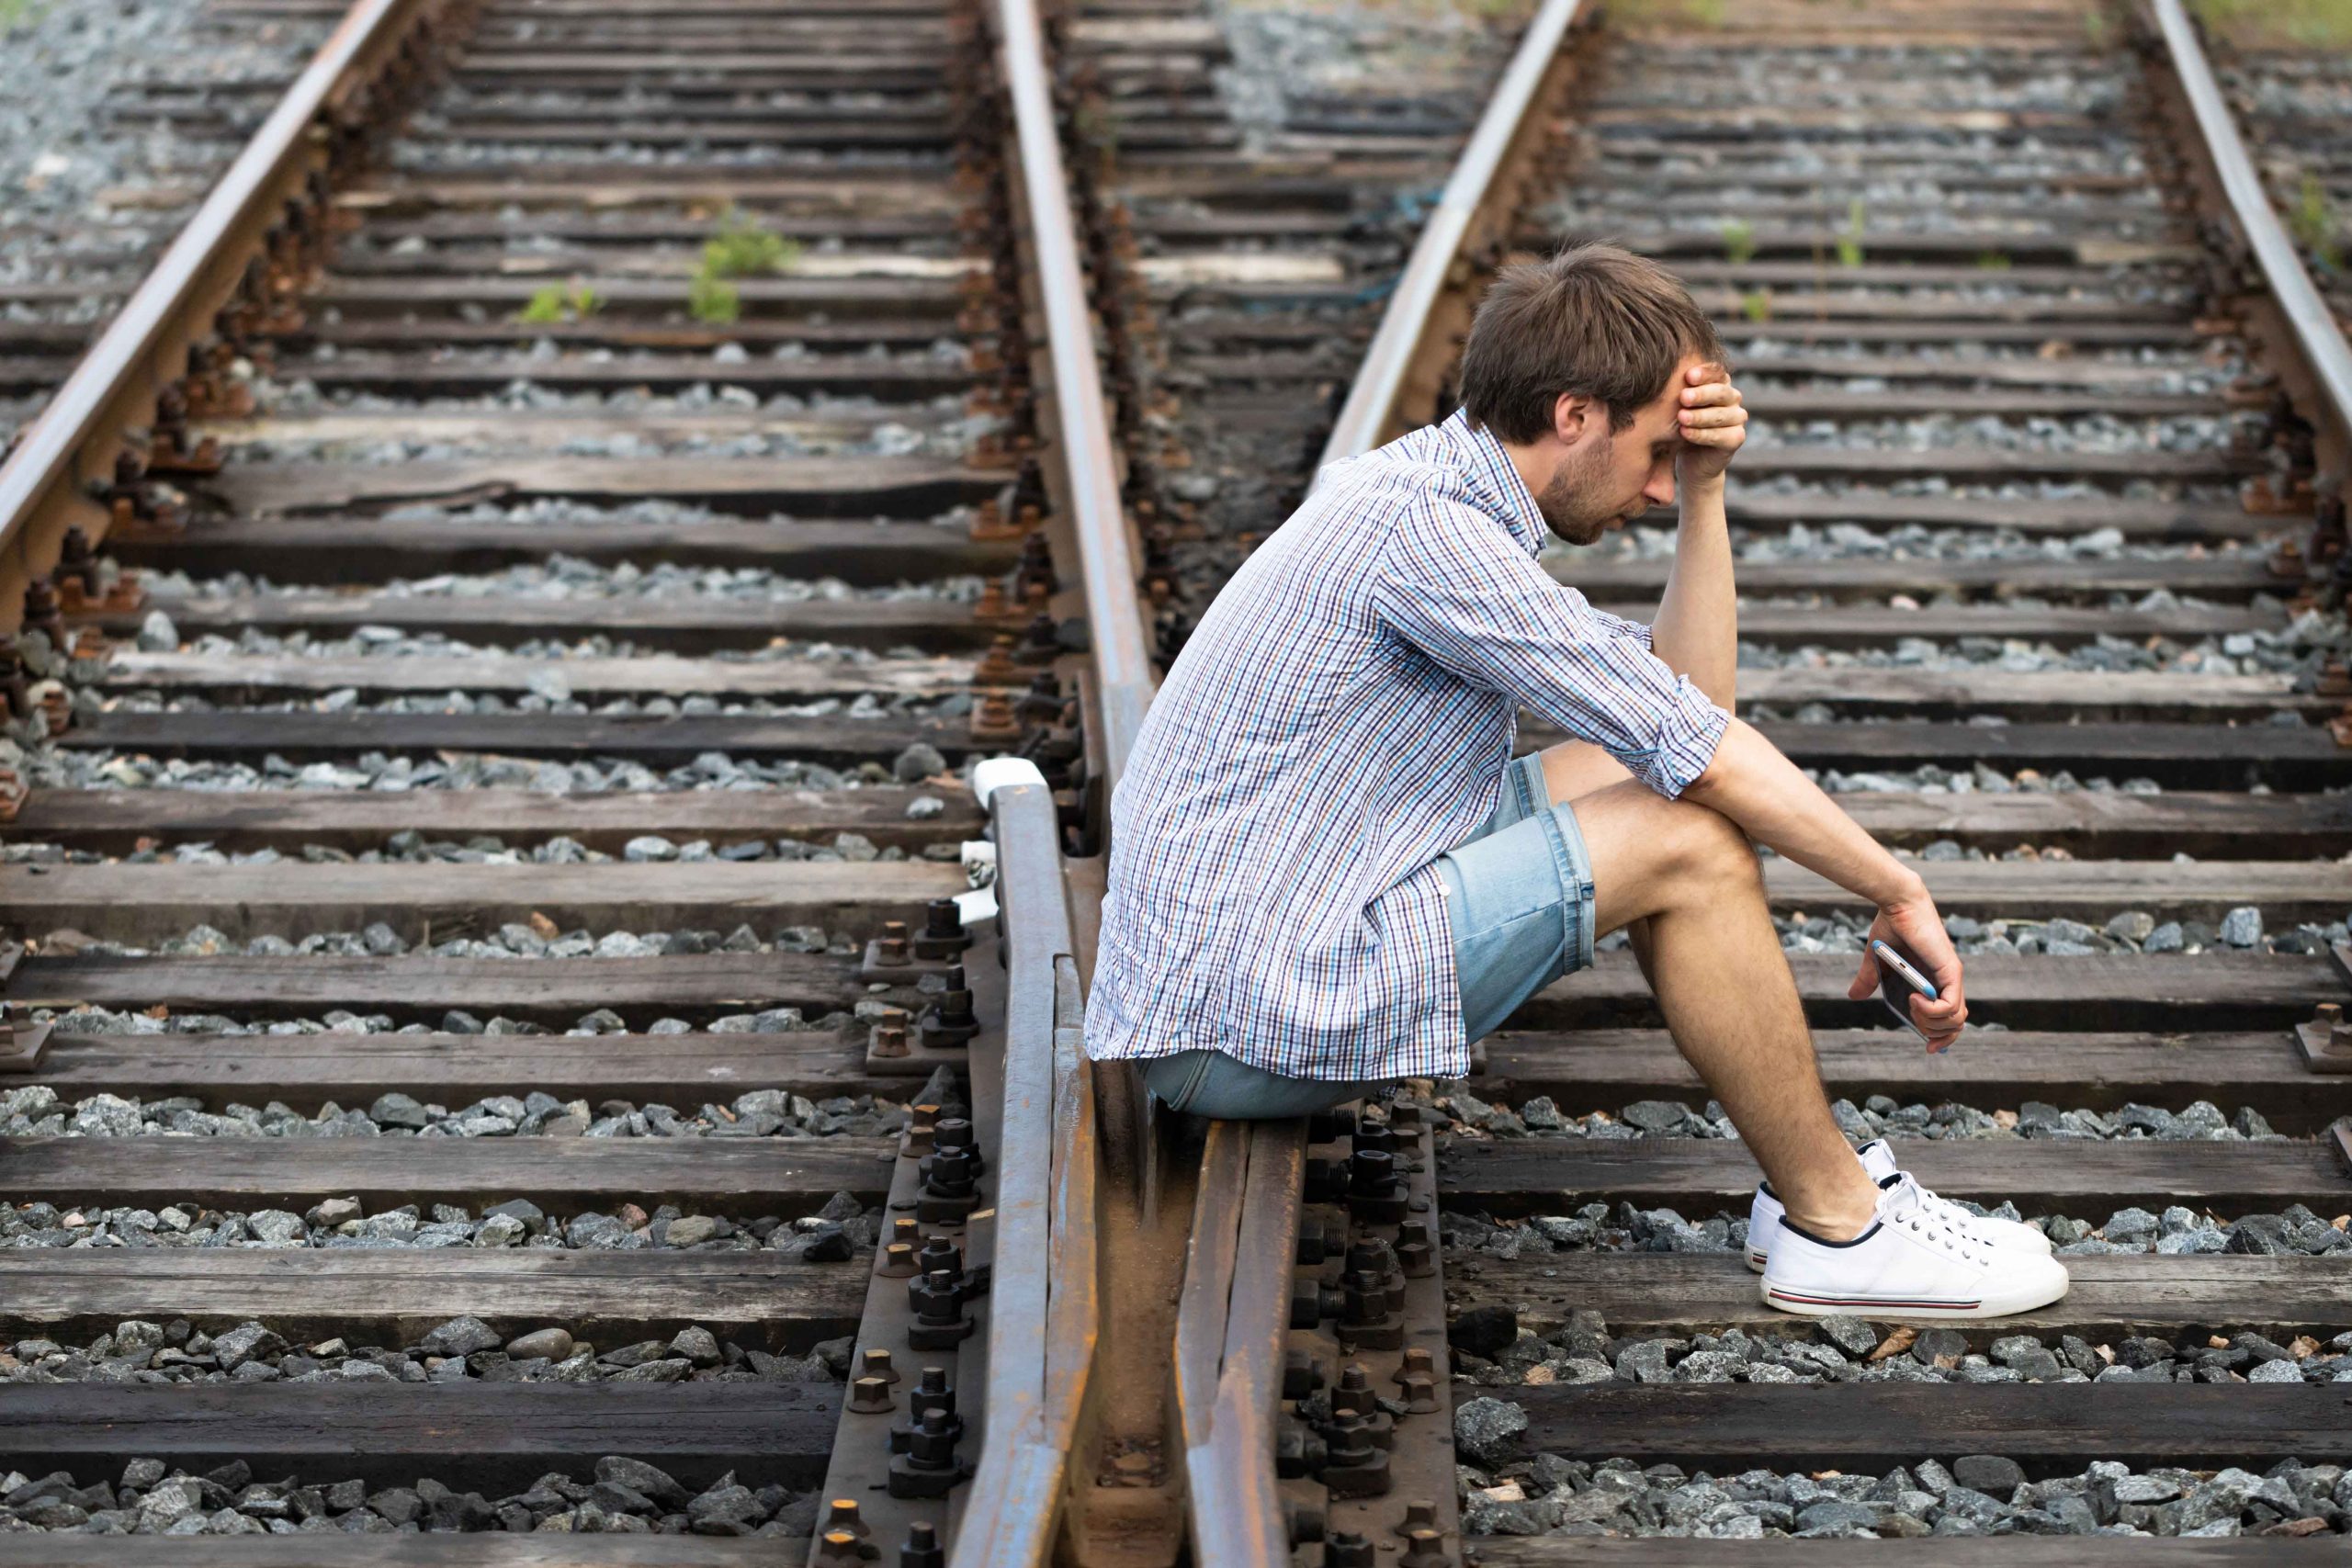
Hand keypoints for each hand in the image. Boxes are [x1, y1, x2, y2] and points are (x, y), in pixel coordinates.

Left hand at [1675, 361, 1746, 485]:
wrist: (1690, 460)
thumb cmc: (1681, 425)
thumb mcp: (1678, 407)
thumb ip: (1680, 392)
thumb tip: (1663, 376)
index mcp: (1719, 383)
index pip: (1716, 372)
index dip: (1704, 373)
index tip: (1688, 376)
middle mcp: (1733, 398)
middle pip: (1721, 392)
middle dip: (1702, 394)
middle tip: (1683, 397)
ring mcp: (1737, 418)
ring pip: (1720, 415)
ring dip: (1700, 416)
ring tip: (1681, 417)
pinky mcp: (1736, 439)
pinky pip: (1720, 435)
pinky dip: (1701, 434)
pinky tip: (1685, 433)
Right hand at [1847, 892, 1967, 1052]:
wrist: (1897, 903)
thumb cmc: (1891, 926)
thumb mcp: (1876, 960)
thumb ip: (1869, 979)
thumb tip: (1852, 996)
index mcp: (1937, 982)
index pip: (1951, 1018)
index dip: (1943, 1037)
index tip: (1929, 1047)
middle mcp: (1949, 982)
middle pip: (1956, 1025)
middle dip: (1935, 1033)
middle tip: (1914, 1019)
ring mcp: (1952, 977)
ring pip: (1956, 1019)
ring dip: (1931, 1022)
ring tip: (1912, 1005)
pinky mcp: (1951, 971)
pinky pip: (1951, 1007)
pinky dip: (1932, 1011)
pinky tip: (1916, 1000)